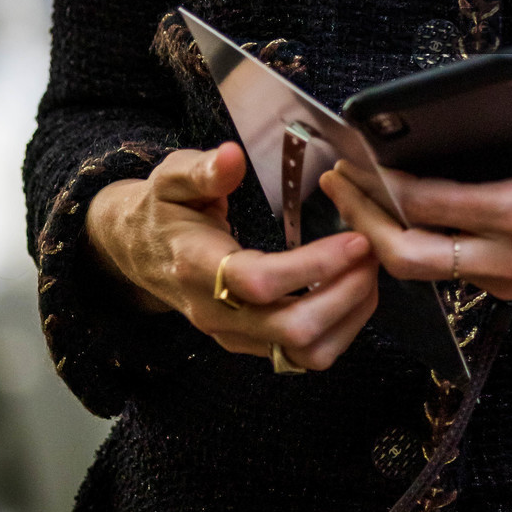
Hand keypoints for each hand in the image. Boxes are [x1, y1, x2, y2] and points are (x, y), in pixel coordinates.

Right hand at [85, 145, 377, 371]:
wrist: (137, 251)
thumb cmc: (163, 210)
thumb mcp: (172, 178)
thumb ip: (204, 169)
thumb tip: (231, 156)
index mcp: (196, 267)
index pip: (260, 283)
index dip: (314, 266)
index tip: (355, 240)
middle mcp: (215, 312)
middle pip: (291, 330)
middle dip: (345, 295)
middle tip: (373, 254)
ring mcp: (233, 335)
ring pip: (303, 352)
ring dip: (348, 317)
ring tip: (368, 273)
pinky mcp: (248, 344)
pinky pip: (302, 356)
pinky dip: (339, 329)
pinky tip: (351, 293)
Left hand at [321, 53, 511, 303]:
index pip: (430, 207)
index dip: (379, 185)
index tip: (349, 157)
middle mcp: (511, 258)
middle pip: (407, 257)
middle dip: (360, 222)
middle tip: (335, 184)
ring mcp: (509, 279)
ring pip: (423, 273)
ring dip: (381, 238)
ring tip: (355, 196)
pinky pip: (447, 274)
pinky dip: (413, 248)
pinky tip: (398, 216)